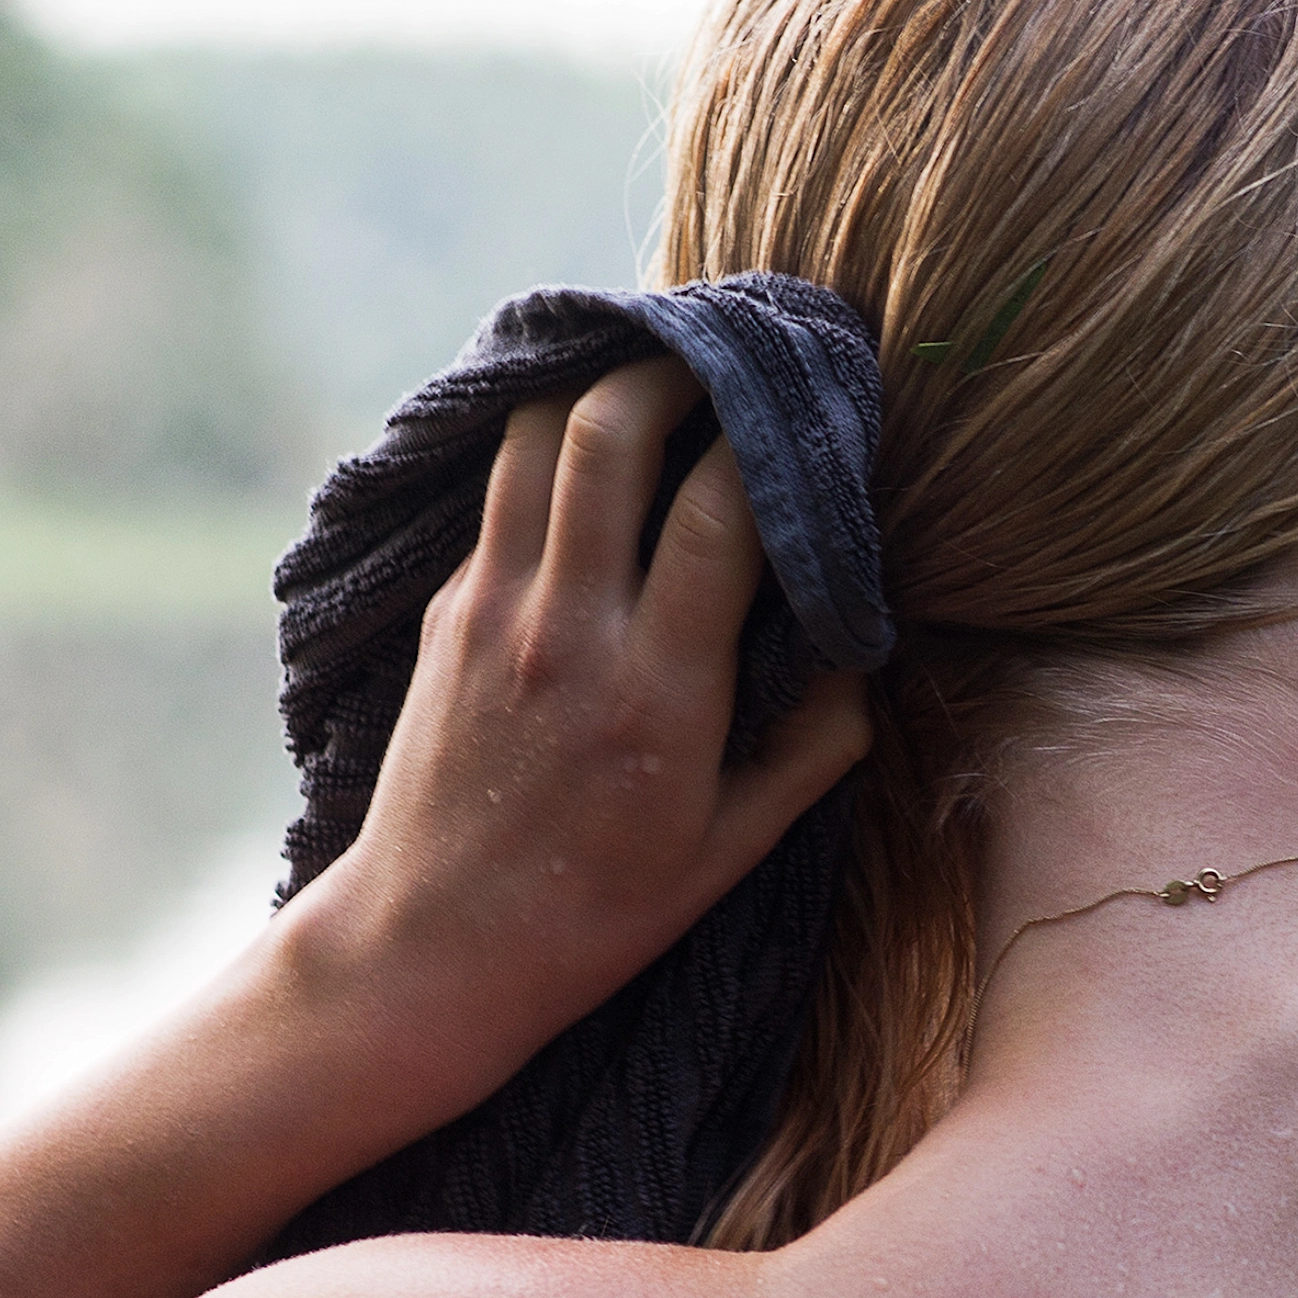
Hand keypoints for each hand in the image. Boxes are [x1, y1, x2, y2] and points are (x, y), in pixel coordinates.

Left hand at [290, 358, 873, 1105]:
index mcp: (657, 695)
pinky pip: (497, 487)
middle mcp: (567, 633)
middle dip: (674, 367)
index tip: (809, 406)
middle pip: (608, 435)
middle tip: (722, 349)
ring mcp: (494, 611)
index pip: (719, 514)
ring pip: (533, 436)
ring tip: (652, 368)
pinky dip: (544, 440)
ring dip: (598, 383)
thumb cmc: (596, 913)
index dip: (768, 440)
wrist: (431, 947)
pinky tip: (586, 439)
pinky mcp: (448, 608)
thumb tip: (865, 648)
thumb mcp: (732, 854)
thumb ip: (814, 747)